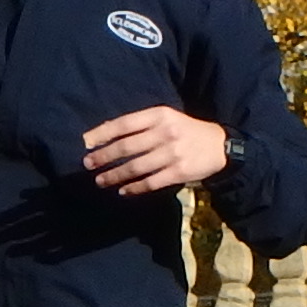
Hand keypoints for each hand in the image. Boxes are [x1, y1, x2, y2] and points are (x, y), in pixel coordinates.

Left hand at [84, 106, 229, 196]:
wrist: (219, 145)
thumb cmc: (185, 130)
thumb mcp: (166, 118)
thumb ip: (140, 124)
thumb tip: (105, 133)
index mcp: (159, 115)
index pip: (124, 124)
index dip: (102, 133)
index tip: (86, 143)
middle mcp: (165, 133)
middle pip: (126, 147)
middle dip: (103, 157)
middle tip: (87, 164)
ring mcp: (172, 153)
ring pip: (135, 167)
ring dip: (114, 175)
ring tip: (100, 180)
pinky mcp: (179, 172)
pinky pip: (150, 182)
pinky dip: (134, 188)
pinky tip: (123, 191)